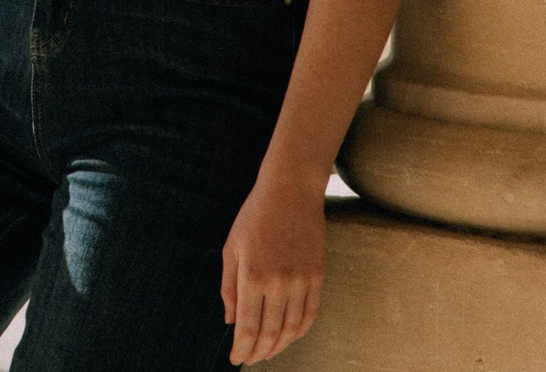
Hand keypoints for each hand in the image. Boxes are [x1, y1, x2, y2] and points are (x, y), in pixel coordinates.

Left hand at [222, 170, 325, 364]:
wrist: (290, 191)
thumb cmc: (254, 217)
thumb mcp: (231, 248)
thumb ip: (228, 288)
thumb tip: (230, 322)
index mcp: (252, 276)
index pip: (248, 327)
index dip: (242, 348)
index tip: (236, 359)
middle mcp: (278, 283)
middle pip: (270, 333)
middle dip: (258, 352)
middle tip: (250, 359)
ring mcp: (301, 281)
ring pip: (291, 328)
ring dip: (279, 346)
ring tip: (267, 353)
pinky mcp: (317, 276)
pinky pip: (310, 314)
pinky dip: (299, 331)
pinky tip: (288, 337)